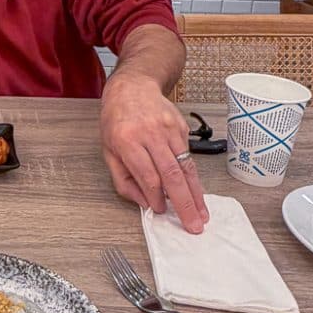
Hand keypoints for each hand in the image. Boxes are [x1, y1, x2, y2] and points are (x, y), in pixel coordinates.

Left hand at [99, 73, 208, 233]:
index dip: (157, 198)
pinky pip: (188, 156)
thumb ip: (124, 180)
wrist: (132, 87)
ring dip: (196, 193)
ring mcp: (169, 128)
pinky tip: (196, 191)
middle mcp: (151, 133)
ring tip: (203, 213)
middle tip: (194, 224)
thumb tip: (145, 203)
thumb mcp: (109, 151)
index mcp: (127, 140)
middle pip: (172, 174)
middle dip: (185, 203)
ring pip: (186, 166)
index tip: (161, 211)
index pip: (148, 176)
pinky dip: (193, 176)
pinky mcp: (181, 127)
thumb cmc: (116, 120)